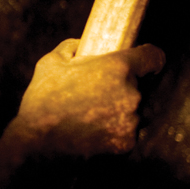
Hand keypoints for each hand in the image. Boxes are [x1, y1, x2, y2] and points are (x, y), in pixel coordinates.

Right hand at [15, 38, 164, 157]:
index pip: (153, 56)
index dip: (149, 58)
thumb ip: (71, 47)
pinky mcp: (127, 141)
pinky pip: (127, 130)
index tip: (145, 64)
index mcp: (117, 67)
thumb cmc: (42, 99)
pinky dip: (113, 130)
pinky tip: (90, 130)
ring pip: (133, 110)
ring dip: (118, 110)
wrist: (37, 143)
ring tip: (89, 114)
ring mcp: (131, 119)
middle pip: (139, 85)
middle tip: (96, 93)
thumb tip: (81, 45)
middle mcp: (131, 93)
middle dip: (122, 87)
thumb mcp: (51, 62)